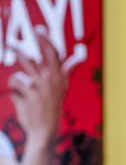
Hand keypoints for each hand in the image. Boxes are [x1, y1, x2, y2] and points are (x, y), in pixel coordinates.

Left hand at [11, 33, 66, 147]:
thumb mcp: (60, 92)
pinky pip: (15, 86)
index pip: (55, 56)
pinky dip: (16, 92)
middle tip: (24, 37)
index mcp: (60, 81)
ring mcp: (39, 89)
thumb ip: (62, 75)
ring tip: (15, 52)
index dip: (47, 42)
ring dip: (19, 63)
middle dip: (35, 44)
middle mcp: (51, 83)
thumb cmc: (52, 110)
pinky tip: (21, 100)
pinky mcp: (27, 97)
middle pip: (41, 57)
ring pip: (24, 67)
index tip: (40, 31)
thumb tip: (71, 62)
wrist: (45, 133)